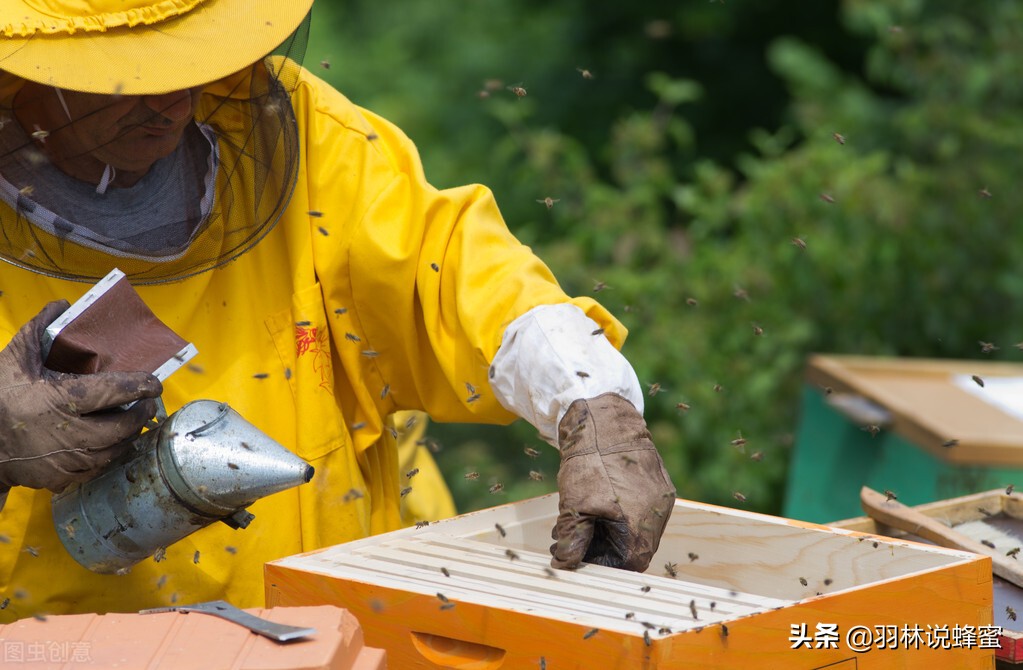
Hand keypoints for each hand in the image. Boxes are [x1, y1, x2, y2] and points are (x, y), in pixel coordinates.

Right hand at [0, 300, 162, 491]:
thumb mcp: (15, 359)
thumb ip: (39, 330)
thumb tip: (62, 305)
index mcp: (62, 401)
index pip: (114, 391)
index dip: (140, 386)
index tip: (155, 382)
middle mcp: (70, 434)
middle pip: (124, 425)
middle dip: (141, 412)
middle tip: (148, 401)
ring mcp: (67, 461)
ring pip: (115, 449)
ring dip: (129, 434)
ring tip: (134, 419)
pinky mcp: (62, 478)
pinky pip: (99, 467)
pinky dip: (110, 453)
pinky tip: (112, 441)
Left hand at [550, 393, 675, 571]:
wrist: (605, 421)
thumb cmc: (590, 461)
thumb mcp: (574, 505)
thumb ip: (572, 539)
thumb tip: (565, 564)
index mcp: (641, 525)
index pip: (628, 563)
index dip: (601, 564)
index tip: (578, 559)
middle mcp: (658, 516)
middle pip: (633, 549)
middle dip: (600, 547)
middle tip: (571, 540)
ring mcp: (662, 500)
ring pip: (637, 530)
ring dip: (609, 532)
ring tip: (578, 522)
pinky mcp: (660, 486)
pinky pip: (643, 512)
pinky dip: (621, 515)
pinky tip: (597, 506)